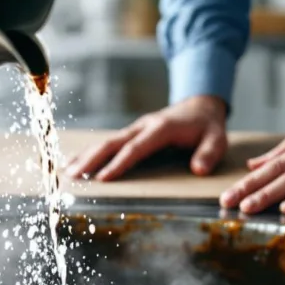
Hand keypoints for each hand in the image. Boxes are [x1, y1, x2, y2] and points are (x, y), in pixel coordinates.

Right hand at [65, 95, 227, 180]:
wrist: (200, 105)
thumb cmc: (207, 126)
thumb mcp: (217, 138)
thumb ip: (209, 153)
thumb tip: (198, 170)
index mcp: (161, 128)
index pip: (136, 148)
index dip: (119, 163)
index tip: (103, 178)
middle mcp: (143, 126)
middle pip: (113, 143)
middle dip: (92, 159)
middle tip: (73, 176)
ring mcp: (135, 129)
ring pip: (106, 142)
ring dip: (86, 156)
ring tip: (66, 172)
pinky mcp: (132, 133)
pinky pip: (109, 143)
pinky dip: (91, 153)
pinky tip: (76, 163)